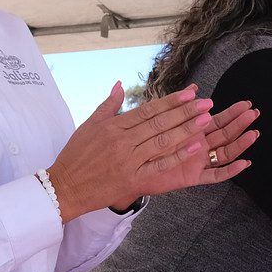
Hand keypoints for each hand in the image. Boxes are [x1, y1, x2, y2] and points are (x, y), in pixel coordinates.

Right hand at [47, 83, 259, 219]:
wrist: (64, 187)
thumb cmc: (76, 156)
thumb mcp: (89, 126)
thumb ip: (108, 105)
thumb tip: (120, 84)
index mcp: (113, 126)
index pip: (148, 110)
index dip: (170, 101)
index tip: (190, 94)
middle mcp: (122, 141)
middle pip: (159, 123)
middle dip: (185, 112)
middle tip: (207, 104)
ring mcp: (128, 161)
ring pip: (162, 142)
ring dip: (186, 130)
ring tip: (207, 120)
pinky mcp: (131, 180)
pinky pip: (158, 166)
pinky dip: (177, 156)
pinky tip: (194, 148)